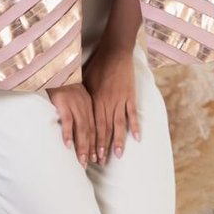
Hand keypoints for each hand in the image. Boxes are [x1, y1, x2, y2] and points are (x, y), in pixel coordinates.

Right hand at [44, 83, 97, 167]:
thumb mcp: (76, 94)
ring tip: (82, 160)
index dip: (97, 143)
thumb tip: (78, 123)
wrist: (56, 66)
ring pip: (81, 128)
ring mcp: (74, 103)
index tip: (97, 157)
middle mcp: (84, 105)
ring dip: (83, 146)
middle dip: (91, 148)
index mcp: (89, 104)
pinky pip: (67, 120)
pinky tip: (68, 145)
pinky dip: (68, 133)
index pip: (95, 127)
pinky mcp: (63, 101)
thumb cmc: (63, 81)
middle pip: (91, 130)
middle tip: (91, 163)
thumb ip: (79, 107)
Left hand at [81, 42, 140, 162]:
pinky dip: (135, 125)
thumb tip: (77, 108)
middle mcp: (108, 102)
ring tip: (118, 155)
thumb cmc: (97, 65)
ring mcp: (121, 99)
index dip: (93, 140)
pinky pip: (133, 113)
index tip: (91, 153)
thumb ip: (84, 97)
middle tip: (102, 161)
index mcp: (96, 100)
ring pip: (119, 124)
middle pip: (106, 128)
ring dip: (119, 141)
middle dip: (103, 146)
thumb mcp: (85, 81)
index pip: (94, 125)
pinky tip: (136, 138)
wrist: (115, 51)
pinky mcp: (130, 95)